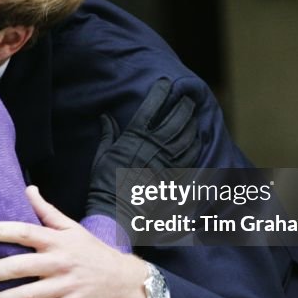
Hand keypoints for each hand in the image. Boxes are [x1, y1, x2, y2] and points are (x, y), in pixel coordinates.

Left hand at [0, 186, 148, 297]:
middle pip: (19, 266)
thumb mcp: (73, 229)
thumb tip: (28, 189)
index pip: (25, 232)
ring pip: (27, 295)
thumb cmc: (94, 252)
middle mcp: (59, 262)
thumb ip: (47, 212)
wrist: (124, 281)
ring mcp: (65, 286)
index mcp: (57, 241)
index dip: (1, 231)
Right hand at [87, 77, 200, 221]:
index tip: (166, 84)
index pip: (151, 108)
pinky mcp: (173, 176)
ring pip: (186, 137)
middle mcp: (152, 147)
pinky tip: (196, 140)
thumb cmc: (104, 185)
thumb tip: (105, 117)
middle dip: (183, 106)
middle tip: (187, 99)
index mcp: (134, 138)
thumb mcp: (101, 157)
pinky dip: (194, 145)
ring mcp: (166, 162)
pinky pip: (189, 157)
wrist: (117, 213)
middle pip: (175, 120)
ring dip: (191, 124)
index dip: (160, 93)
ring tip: (193, 116)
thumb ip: (107, 135)